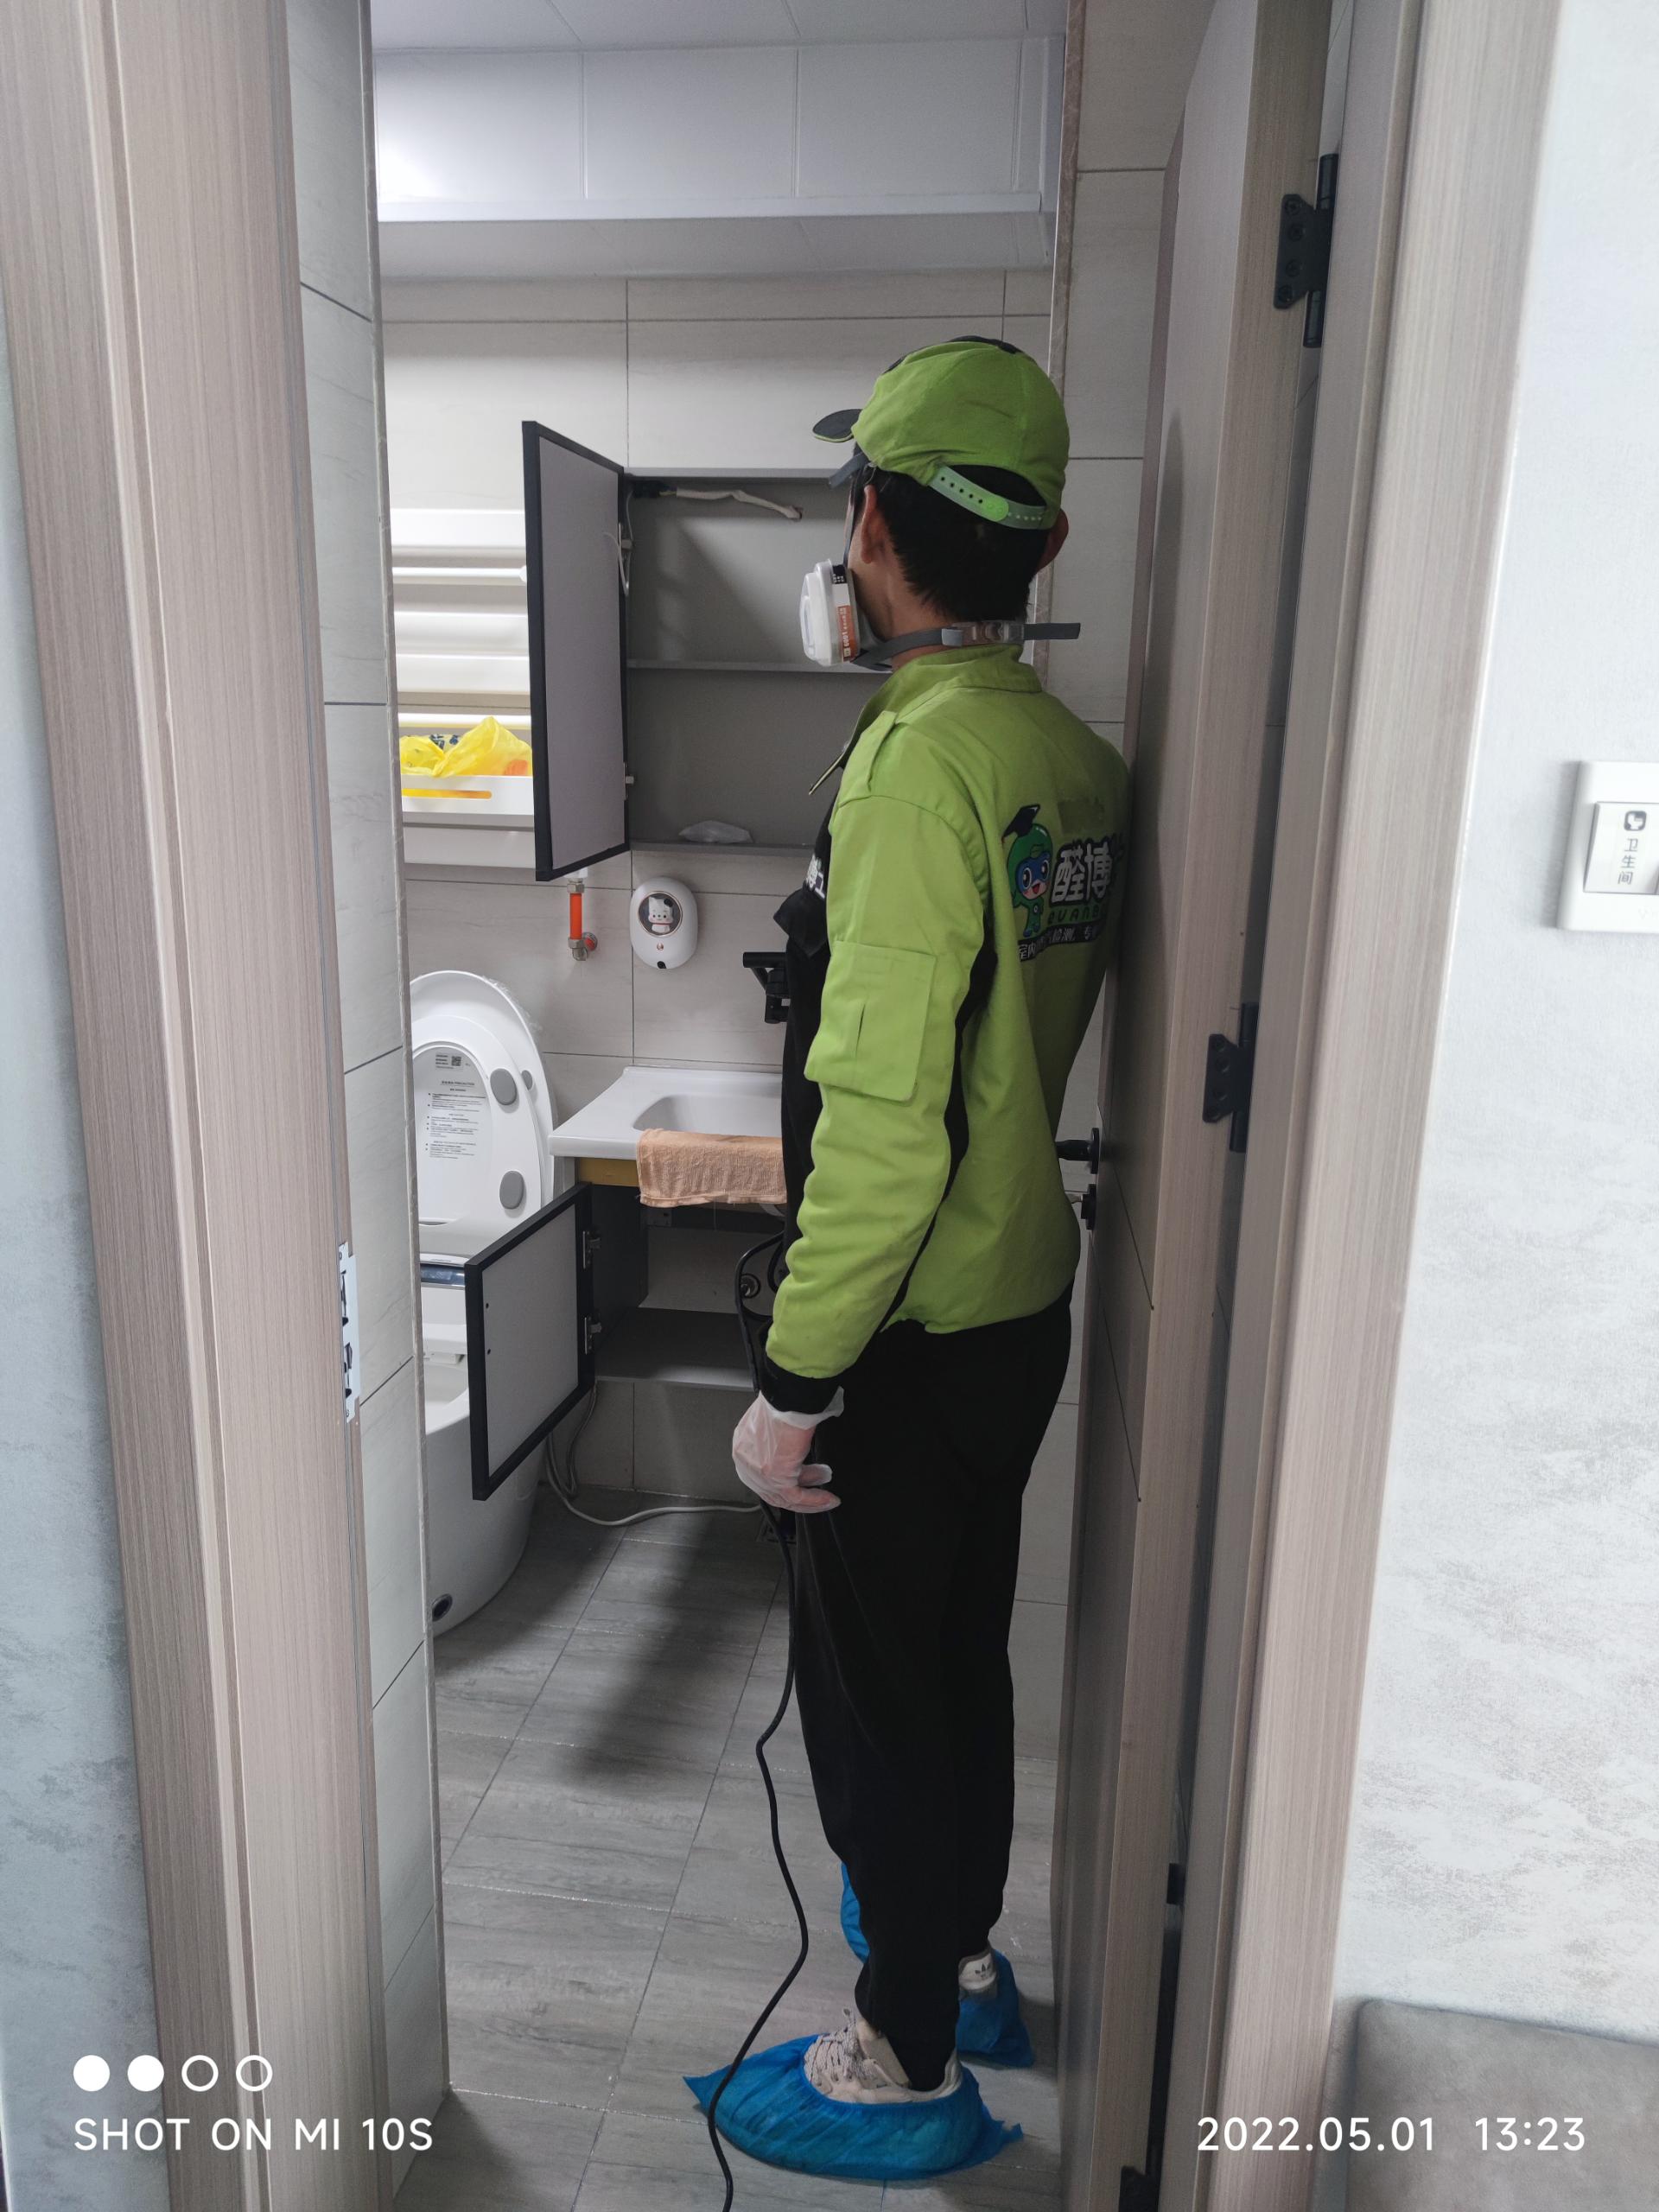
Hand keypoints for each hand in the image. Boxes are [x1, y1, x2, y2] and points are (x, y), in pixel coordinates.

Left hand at [732, 1393, 841, 1513]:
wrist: (788, 1399)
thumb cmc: (784, 1401)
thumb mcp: (776, 1421)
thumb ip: (780, 1435)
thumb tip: (794, 1441)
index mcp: (743, 1445)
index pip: (760, 1473)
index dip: (784, 1477)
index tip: (802, 1477)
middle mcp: (746, 1461)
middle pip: (771, 1489)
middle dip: (799, 1487)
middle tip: (817, 1485)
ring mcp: (758, 1472)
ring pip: (783, 1497)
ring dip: (809, 1499)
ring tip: (827, 1496)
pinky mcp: (776, 1477)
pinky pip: (796, 1497)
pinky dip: (814, 1500)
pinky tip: (828, 1499)